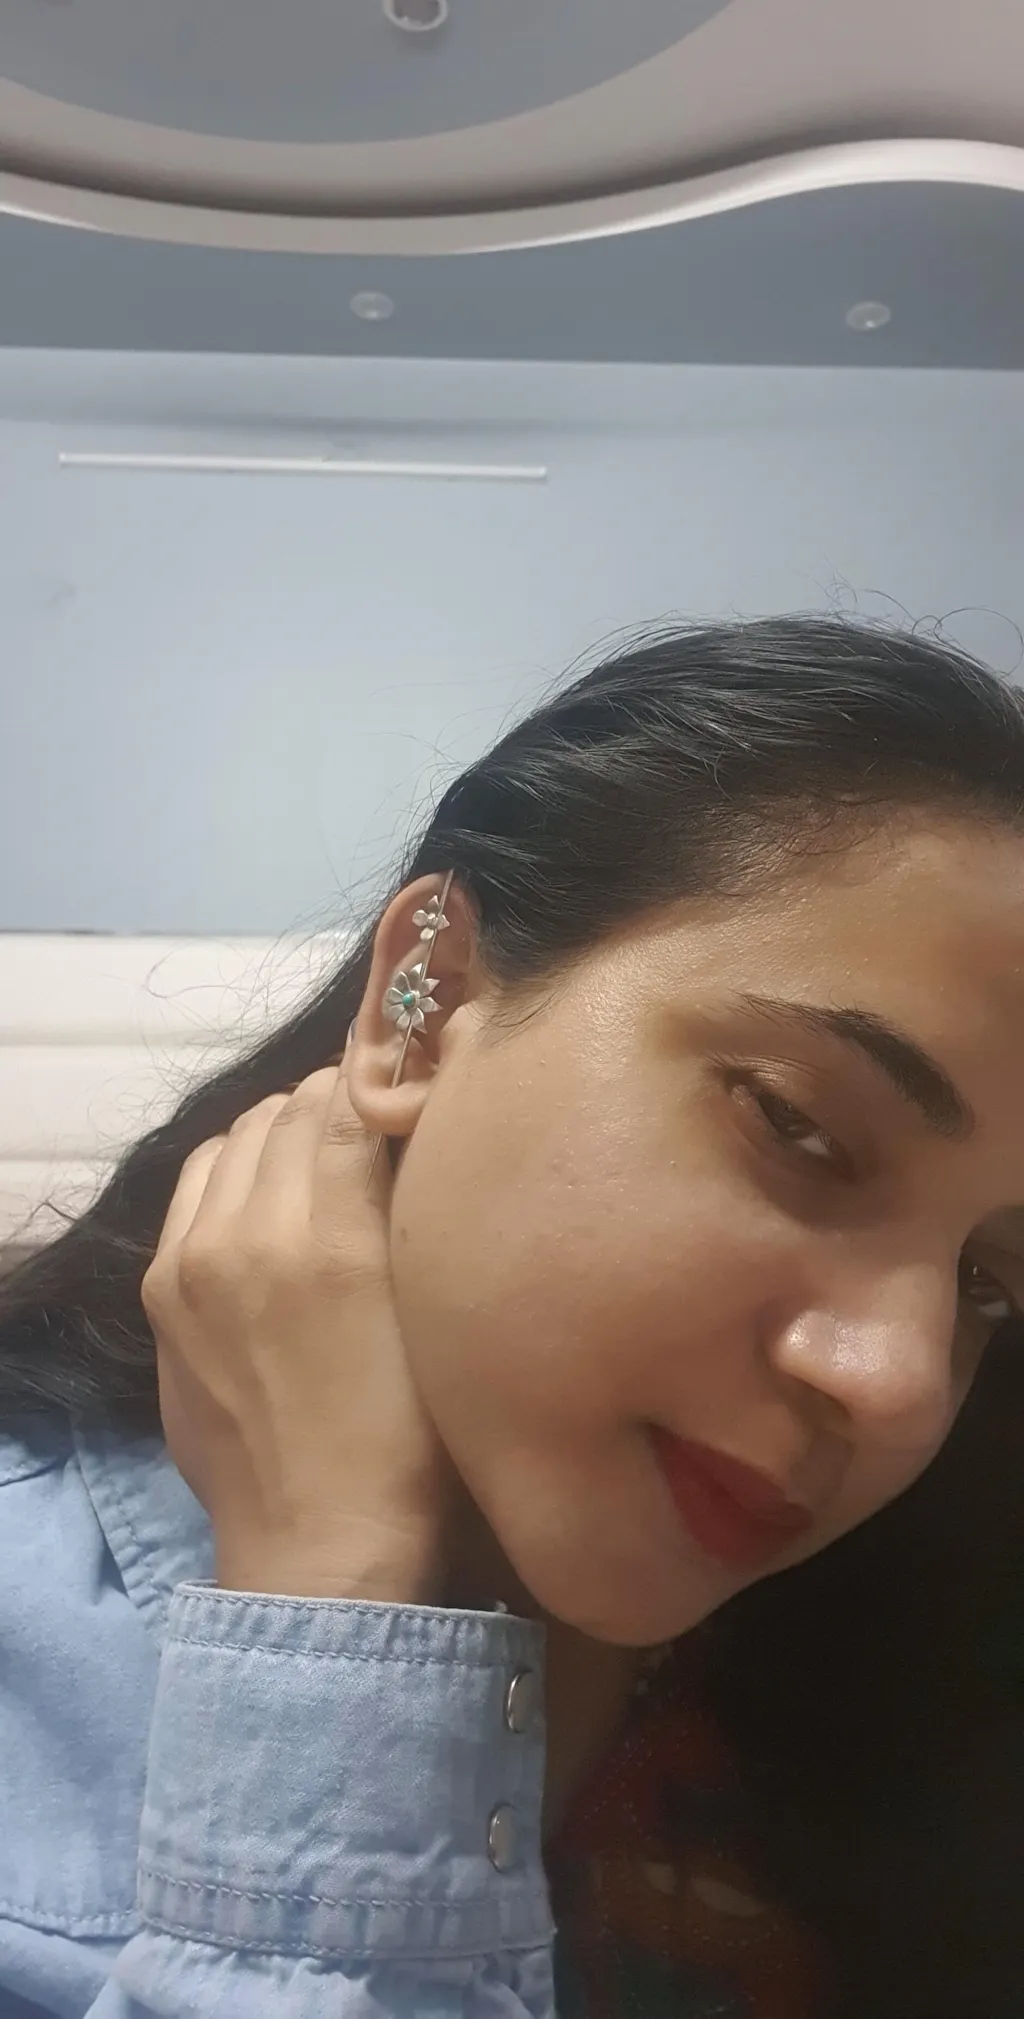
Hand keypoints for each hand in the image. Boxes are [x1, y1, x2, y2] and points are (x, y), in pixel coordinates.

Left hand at [141, 1065, 444, 1601]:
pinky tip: (267, 1201)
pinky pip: (197, 1184)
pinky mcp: (161, 1290)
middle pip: (288, 1110)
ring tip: (320, 1165)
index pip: (347, 1100)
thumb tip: (407, 1127)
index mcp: (330, 1241)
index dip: (385, 1086)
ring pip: (236, 1138)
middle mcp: (247, 1235)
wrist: (320, 1543)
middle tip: (375, 1132)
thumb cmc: (413, 1442)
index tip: (411, 1097)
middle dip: (335, 1106)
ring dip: (281, 1133)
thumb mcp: (438, 1314)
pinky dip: (235, 1171)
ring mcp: (190, 1261)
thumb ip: (413, 1209)